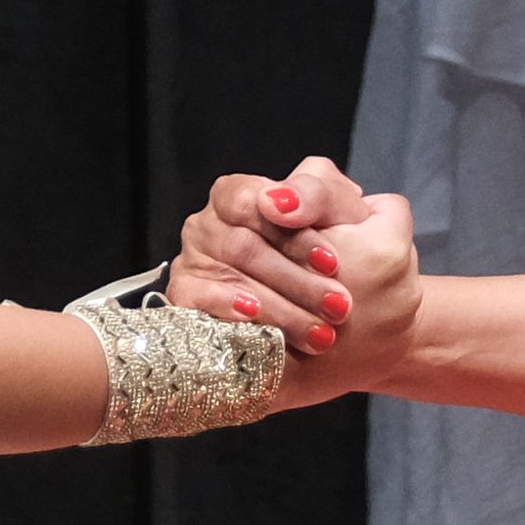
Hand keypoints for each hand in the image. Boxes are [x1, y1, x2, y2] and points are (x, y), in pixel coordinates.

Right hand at [177, 157, 417, 368]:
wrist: (338, 291)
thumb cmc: (329, 242)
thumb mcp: (337, 209)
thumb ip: (317, 192)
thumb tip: (279, 202)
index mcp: (236, 195)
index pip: (250, 203)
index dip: (291, 235)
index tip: (333, 264)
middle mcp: (208, 225)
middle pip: (243, 248)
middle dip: (295, 280)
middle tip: (337, 306)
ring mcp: (192, 261)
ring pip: (230, 279)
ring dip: (278, 308)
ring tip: (319, 332)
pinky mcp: (185, 296)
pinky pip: (195, 301)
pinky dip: (227, 310)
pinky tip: (258, 322)